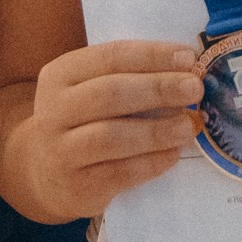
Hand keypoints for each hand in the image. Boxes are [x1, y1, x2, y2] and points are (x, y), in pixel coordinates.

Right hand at [26, 40, 201, 220]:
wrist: (47, 175)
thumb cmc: (84, 122)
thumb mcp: (91, 90)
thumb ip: (129, 77)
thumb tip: (187, 71)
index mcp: (61, 74)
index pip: (110, 57)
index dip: (152, 55)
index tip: (188, 58)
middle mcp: (54, 110)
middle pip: (110, 94)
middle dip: (158, 89)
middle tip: (194, 89)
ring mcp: (61, 151)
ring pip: (111, 137)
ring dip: (156, 130)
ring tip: (189, 126)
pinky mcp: (76, 186)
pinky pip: (118, 172)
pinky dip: (150, 163)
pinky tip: (172, 155)